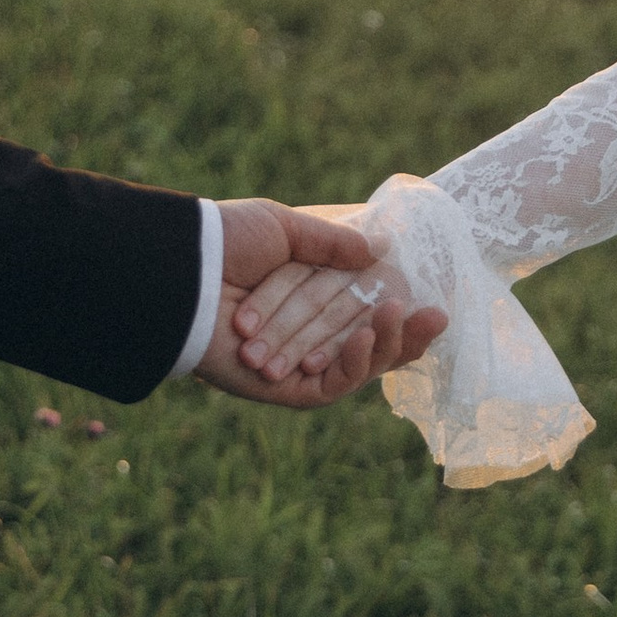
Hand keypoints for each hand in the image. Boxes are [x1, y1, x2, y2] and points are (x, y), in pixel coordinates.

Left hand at [196, 198, 444, 408]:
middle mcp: (307, 333)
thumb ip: (332, 241)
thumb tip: (382, 247)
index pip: (368, 309)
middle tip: (436, 311)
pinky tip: (361, 340)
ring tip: (398, 313)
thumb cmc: (224, 243)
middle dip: (406, 330)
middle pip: (372, 341)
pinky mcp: (286, 389)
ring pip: (359, 367)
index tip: (436, 298)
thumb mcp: (284, 227)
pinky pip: (332, 387)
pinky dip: (353, 366)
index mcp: (308, 295)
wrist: (180, 274)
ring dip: (386, 344)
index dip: (404, 310)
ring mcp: (299, 363)